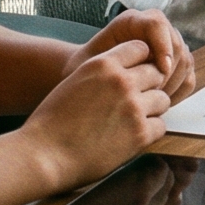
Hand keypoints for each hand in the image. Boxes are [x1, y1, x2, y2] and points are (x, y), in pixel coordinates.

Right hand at [18, 39, 172, 193]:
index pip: (141, 47)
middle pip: (156, 73)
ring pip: (163, 99)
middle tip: (132, 104)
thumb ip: (103, 72)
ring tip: (129, 122)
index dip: (141, 62)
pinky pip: (160, 126)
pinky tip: (129, 138)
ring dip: (151, 110)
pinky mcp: (139, 133)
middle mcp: (122, 81)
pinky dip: (149, 132)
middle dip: (148, 87)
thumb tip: (129, 68)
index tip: (135, 76)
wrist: (41, 157)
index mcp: (103, 64)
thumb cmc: (52, 122)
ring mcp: (133, 107)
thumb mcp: (75, 81)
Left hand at [66, 9, 194, 101]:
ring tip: (154, 101)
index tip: (161, 70)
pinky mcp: (174, 61)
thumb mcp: (90, 66)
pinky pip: (188, 73)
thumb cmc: (82, 73)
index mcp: (131, 22)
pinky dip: (179, 89)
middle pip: (176, 44)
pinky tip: (162, 102)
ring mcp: (166, 44)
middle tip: (152, 94)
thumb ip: (114, 64)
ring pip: (185, 60)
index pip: (156, 24)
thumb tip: (144, 73)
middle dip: (169, 72)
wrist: (86, 80)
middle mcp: (152, 28)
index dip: (163, 46)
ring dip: (174, 83)